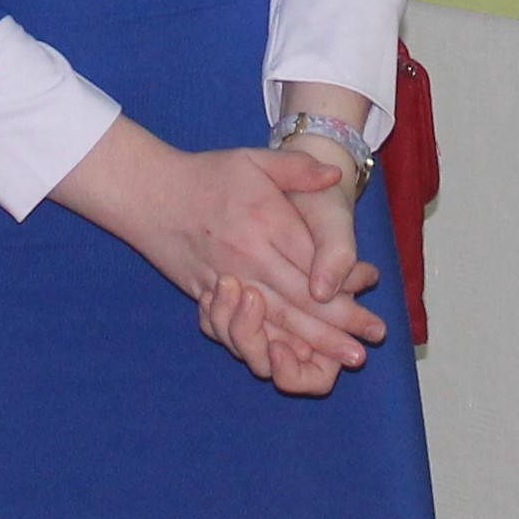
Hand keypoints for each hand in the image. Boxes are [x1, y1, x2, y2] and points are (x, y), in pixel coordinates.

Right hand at [55, 125, 386, 387]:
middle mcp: (249, 257)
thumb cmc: (205, 174)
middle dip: (337, 328)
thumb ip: (298, 168)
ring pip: (276, 321)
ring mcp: (227, 280)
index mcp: (266, 224)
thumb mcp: (254, 159)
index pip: (313, 267)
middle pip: (300, 302)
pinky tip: (292, 358)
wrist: (147, 192)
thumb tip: (336, 176)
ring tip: (341, 358)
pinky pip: (243, 327)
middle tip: (365, 349)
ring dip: (312, 343)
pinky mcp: (208, 294)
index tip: (371, 306)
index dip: (346, 291)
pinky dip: (271, 344)